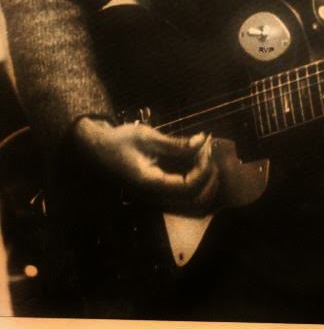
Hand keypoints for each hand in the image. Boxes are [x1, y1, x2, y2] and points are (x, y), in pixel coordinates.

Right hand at [73, 118, 218, 214]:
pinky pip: (185, 192)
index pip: (188, 187)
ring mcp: (159, 195)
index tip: (205, 146)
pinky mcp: (161, 189)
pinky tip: (197, 157)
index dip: (203, 169)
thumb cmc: (119, 141)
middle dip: (210, 178)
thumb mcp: (147, 138)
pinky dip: (198, 178)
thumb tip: (203, 140)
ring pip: (193, 201)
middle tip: (209, 152)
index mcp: (151, 185)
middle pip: (195, 202)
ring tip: (205, 154)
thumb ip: (177, 144)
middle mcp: (157, 196)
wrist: (97, 151)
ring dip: (206, 181)